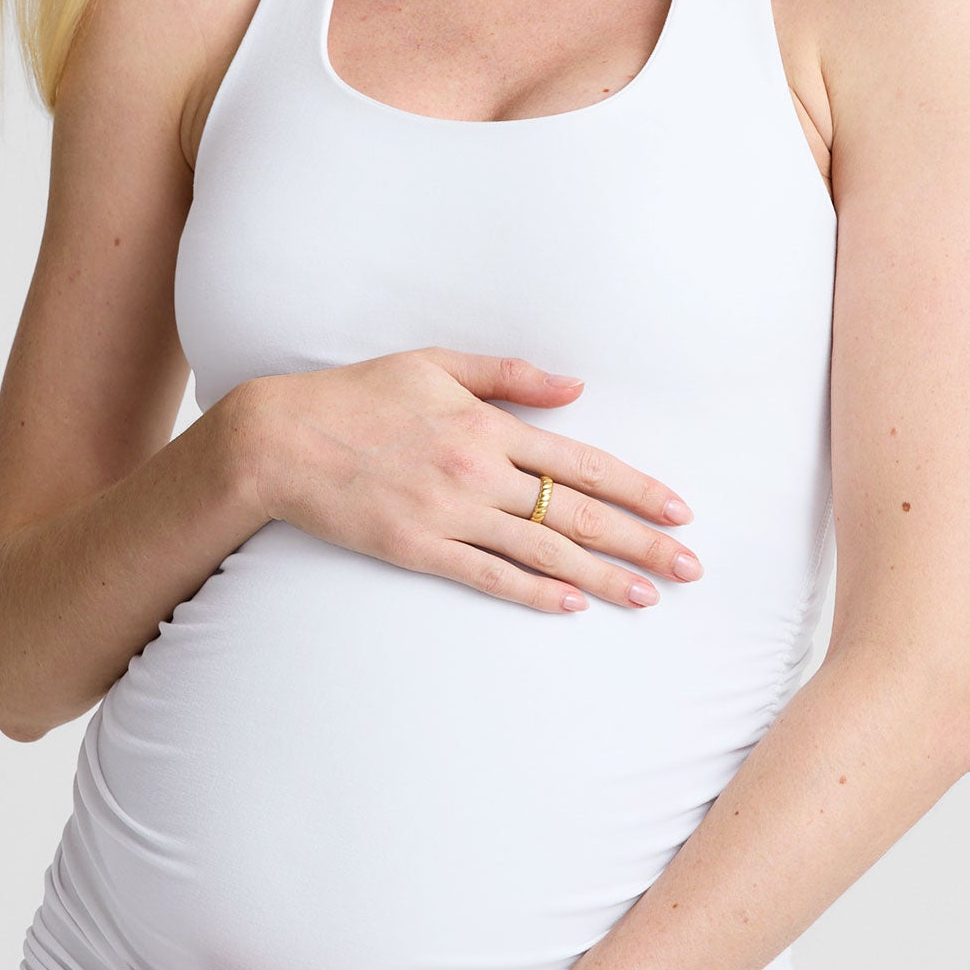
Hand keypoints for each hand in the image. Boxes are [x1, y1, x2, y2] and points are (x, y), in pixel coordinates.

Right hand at [235, 347, 701, 612]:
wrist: (278, 440)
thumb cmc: (356, 396)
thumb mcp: (433, 365)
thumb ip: (509, 374)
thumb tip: (577, 389)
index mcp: (486, 424)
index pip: (580, 462)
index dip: (636, 488)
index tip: (679, 510)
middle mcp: (476, 472)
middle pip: (576, 513)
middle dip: (640, 542)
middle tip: (690, 568)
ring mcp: (447, 515)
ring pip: (542, 551)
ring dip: (601, 576)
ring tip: (648, 597)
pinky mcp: (415, 550)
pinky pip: (487, 576)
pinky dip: (533, 592)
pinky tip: (572, 605)